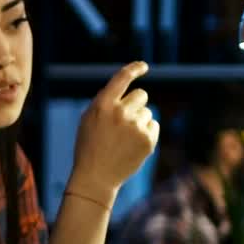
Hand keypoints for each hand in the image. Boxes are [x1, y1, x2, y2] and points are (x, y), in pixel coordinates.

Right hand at [68, 61, 159, 202]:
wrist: (96, 177)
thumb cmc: (89, 146)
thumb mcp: (88, 119)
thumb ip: (105, 101)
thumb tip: (125, 87)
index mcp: (103, 104)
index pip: (122, 78)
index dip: (135, 69)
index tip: (143, 66)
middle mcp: (120, 112)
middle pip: (141, 95)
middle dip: (135, 104)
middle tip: (124, 121)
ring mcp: (136, 126)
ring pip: (147, 112)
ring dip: (139, 121)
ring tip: (124, 138)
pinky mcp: (148, 140)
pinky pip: (154, 125)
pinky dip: (147, 132)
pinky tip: (133, 144)